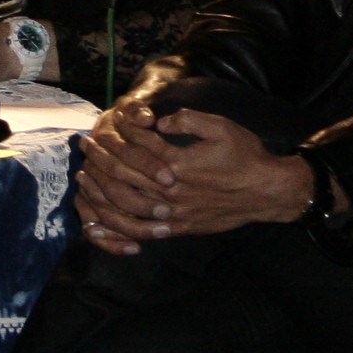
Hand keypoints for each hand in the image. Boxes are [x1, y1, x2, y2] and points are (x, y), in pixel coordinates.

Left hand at [72, 105, 318, 251]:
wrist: (267, 191)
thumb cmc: (245, 156)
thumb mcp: (220, 126)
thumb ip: (187, 120)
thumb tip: (160, 122)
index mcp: (179, 162)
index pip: (138, 146)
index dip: (120, 132)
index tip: (107, 122)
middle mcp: (171, 190)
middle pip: (124, 174)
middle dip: (100, 157)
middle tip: (85, 145)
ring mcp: (174, 213)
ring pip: (124, 204)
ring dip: (100, 189)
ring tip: (85, 176)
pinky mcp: (179, 228)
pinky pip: (140, 232)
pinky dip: (117, 227)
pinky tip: (101, 218)